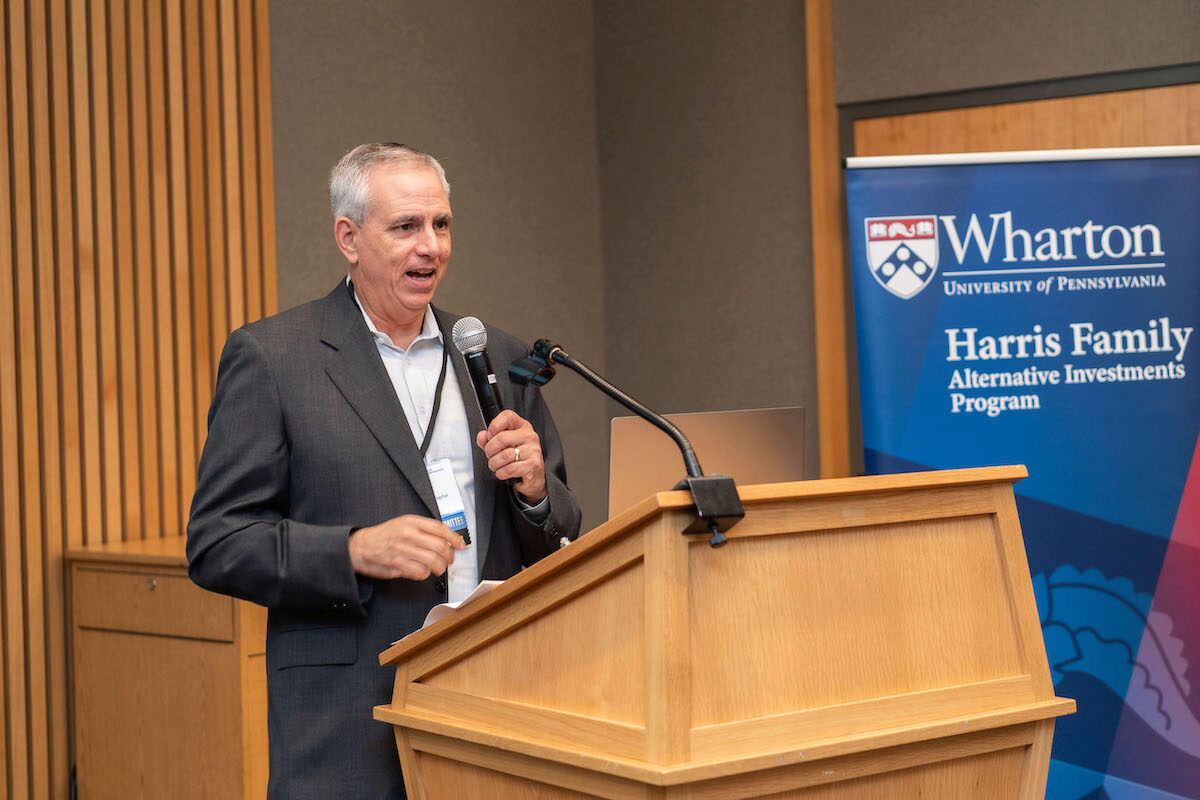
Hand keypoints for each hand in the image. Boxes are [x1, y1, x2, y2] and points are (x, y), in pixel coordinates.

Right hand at [348, 515, 465, 579]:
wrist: (359, 547)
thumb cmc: (382, 536)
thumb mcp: (402, 524)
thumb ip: (422, 529)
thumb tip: (445, 537)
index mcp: (411, 522)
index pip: (440, 529)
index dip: (454, 538)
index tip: (460, 544)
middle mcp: (408, 535)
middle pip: (440, 547)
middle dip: (449, 556)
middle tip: (449, 559)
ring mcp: (403, 550)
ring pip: (433, 561)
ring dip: (440, 567)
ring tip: (438, 568)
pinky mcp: (398, 565)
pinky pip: (421, 572)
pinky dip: (425, 574)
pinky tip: (422, 571)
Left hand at [476, 410, 546, 503]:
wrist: (534, 477)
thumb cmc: (518, 458)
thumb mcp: (502, 445)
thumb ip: (489, 439)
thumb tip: (482, 436)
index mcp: (522, 427)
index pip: (507, 416)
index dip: (494, 426)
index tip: (490, 436)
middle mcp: (530, 436)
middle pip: (502, 438)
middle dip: (490, 450)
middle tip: (490, 456)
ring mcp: (533, 451)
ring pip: (504, 456)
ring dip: (494, 464)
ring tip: (495, 465)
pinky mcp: (533, 465)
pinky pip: (509, 469)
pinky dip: (501, 473)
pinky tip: (503, 472)